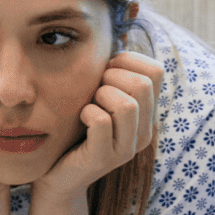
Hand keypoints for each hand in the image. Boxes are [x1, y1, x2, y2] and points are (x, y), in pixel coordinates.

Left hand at [34, 51, 163, 199]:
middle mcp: (144, 131)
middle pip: (143, 84)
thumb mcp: (97, 96)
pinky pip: (102, 121)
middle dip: (111, 77)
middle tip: (94, 90)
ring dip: (100, 95)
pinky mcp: (106, 158)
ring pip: (127, 104)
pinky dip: (87, 112)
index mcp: (147, 113)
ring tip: (89, 105)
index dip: (127, 61)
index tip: (105, 72)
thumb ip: (111, 74)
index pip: (156, 70)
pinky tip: (80, 119)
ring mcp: (128, 147)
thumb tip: (115, 40)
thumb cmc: (76, 129)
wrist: (58, 175)